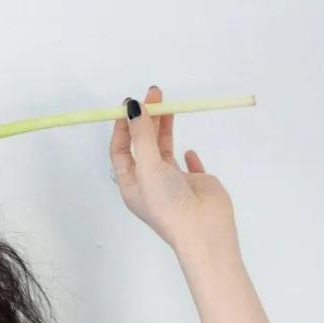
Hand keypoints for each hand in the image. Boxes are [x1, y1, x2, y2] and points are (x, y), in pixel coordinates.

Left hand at [109, 83, 237, 252]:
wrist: (202, 229)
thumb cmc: (168, 203)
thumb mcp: (148, 166)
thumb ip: (142, 135)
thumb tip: (133, 106)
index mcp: (131, 184)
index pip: (121, 150)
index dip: (123, 126)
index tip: (129, 104)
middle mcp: (150, 183)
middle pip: (144, 145)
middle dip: (147, 119)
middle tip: (154, 94)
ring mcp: (173, 183)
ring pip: (165, 150)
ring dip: (164, 128)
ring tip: (168, 104)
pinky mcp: (194, 183)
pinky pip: (188, 166)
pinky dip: (187, 156)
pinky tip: (188, 149)